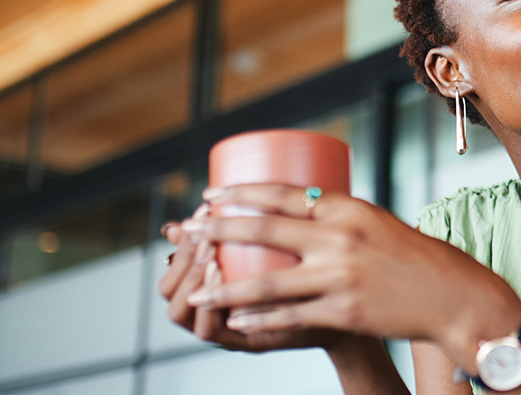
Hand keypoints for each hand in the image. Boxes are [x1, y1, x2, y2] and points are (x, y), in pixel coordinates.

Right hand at [157, 203, 342, 352]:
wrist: (351, 310)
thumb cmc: (318, 272)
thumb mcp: (288, 241)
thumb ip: (269, 216)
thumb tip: (249, 177)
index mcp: (213, 281)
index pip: (175, 261)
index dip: (184, 236)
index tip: (206, 205)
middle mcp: (211, 307)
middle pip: (169, 287)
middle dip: (182, 255)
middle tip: (205, 228)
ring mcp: (223, 327)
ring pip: (178, 311)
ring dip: (190, 280)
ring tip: (210, 254)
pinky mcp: (243, 342)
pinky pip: (208, 331)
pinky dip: (208, 309)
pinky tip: (221, 281)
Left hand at [180, 184, 520, 370]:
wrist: (453, 296)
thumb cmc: (415, 258)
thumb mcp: (376, 224)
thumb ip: (337, 221)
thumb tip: (294, 213)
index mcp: (347, 209)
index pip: (282, 194)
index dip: (241, 194)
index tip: (210, 195)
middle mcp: (340, 238)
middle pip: (264, 230)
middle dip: (218, 231)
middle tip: (188, 232)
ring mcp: (340, 277)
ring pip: (266, 281)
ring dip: (224, 288)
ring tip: (196, 292)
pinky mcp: (343, 312)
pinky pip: (289, 316)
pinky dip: (258, 319)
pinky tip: (236, 320)